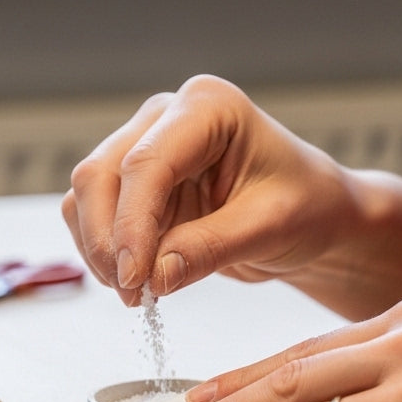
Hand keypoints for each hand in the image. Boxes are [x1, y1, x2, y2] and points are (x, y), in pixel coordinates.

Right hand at [62, 74, 363, 305]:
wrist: (313, 216)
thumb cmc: (307, 205)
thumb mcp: (270, 228)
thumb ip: (211, 248)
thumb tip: (154, 276)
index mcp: (208, 107)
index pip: (146, 163)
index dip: (131, 224)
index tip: (134, 278)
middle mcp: (166, 119)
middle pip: (101, 175)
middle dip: (108, 241)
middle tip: (132, 294)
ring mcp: (144, 148)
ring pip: (87, 197)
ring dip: (100, 250)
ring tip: (138, 293)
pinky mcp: (136, 186)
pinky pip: (95, 217)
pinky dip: (105, 253)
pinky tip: (137, 281)